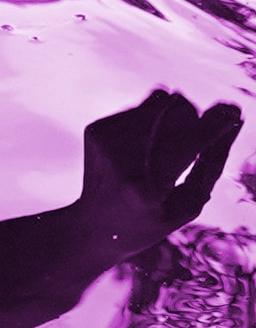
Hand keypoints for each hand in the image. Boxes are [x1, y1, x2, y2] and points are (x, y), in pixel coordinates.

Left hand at [76, 89, 241, 265]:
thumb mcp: (189, 203)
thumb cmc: (151, 219)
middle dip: (194, 116)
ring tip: (167, 146)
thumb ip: (213, 161)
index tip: (232, 113)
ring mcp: (103, 141)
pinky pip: (139, 106)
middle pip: (174, 110)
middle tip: (197, 135)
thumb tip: (233, 120)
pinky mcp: (95, 129)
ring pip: (158, 101)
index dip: (216, 123)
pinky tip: (145, 145)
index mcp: (145, 188)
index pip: (189, 142)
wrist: (94, 226)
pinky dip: (152, 119)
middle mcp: (119, 160)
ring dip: (173, 116)